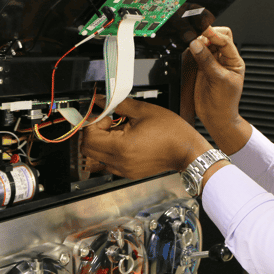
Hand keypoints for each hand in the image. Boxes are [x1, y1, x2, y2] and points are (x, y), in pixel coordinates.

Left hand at [80, 98, 212, 178]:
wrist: (187, 151)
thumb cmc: (171, 132)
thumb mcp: (144, 111)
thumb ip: (119, 104)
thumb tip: (103, 100)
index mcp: (122, 147)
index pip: (89, 136)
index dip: (94, 123)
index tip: (105, 116)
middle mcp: (120, 161)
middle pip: (87, 149)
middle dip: (93, 133)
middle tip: (108, 123)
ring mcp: (124, 170)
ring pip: (96, 157)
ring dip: (101, 143)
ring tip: (118, 132)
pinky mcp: (129, 173)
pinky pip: (108, 163)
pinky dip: (110, 152)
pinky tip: (124, 142)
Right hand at [186, 26, 252, 153]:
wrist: (216, 118)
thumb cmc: (225, 103)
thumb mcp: (218, 79)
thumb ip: (207, 61)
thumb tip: (196, 44)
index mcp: (234, 60)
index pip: (226, 40)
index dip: (214, 34)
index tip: (203, 32)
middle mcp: (223, 59)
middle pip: (216, 37)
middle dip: (206, 35)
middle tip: (196, 38)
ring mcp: (211, 63)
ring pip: (205, 44)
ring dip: (198, 42)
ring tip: (192, 46)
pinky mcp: (200, 68)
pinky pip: (196, 53)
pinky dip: (191, 50)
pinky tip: (189, 51)